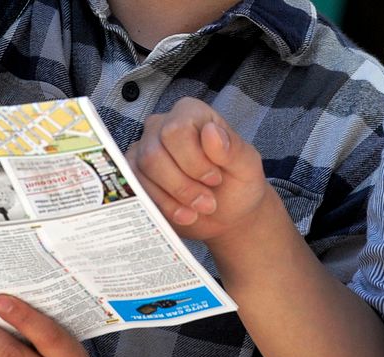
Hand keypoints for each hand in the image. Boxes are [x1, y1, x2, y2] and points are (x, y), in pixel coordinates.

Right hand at [126, 97, 271, 241]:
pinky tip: (183, 215)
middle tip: (208, 203)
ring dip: (173, 198)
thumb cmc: (238, 185)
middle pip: (154, 153)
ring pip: (142, 173)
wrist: (228, 215)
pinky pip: (136, 190)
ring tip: (198, 210)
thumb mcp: (247, 167)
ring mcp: (144, 150)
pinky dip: (162, 207)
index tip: (215, 179)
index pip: (177, 130)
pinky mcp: (136, 176)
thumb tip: (211, 131)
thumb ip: (233, 148)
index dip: (195, 161)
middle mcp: (162, 126)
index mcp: (191, 113)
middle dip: (183, 186)